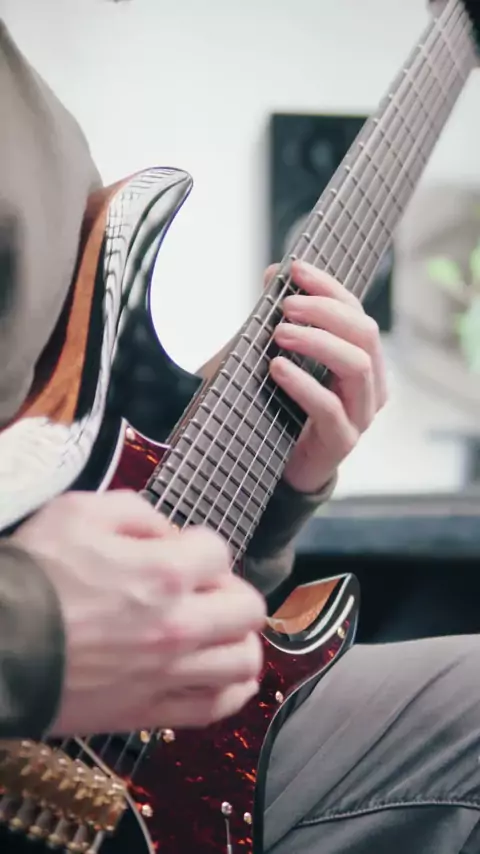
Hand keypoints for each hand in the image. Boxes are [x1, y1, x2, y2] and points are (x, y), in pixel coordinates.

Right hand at [13, 490, 264, 734]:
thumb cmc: (34, 577)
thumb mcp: (78, 513)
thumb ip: (136, 511)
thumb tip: (167, 532)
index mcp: (164, 572)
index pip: (219, 551)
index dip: (198, 545)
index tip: (177, 551)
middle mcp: (178, 625)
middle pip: (247, 607)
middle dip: (230, 590)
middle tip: (206, 589)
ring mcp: (168, 673)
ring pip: (243, 661)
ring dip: (239, 639)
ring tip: (220, 631)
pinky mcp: (150, 710)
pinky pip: (215, 707)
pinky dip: (231, 690)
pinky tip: (225, 674)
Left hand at [269, 260, 387, 493]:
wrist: (284, 468)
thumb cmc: (285, 408)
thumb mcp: (281, 358)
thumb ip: (281, 320)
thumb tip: (272, 273)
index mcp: (362, 360)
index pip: (356, 313)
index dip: (329, 287)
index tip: (295, 269)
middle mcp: (370, 385)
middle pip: (364, 335)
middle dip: (325, 312)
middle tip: (286, 305)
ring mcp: (360, 415)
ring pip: (356, 367)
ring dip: (317, 342)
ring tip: (279, 333)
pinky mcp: (341, 442)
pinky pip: (330, 409)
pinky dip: (303, 384)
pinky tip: (277, 368)